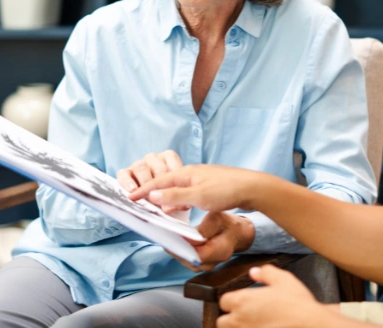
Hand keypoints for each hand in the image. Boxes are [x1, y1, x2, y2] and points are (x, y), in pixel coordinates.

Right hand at [117, 150, 186, 212]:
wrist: (148, 199)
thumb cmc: (167, 195)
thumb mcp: (174, 194)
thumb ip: (174, 198)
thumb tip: (169, 208)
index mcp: (169, 158)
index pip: (173, 163)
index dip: (174, 182)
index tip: (176, 196)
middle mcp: (154, 158)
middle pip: (158, 168)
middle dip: (161, 187)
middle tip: (163, 202)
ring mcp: (139, 164)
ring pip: (141, 167)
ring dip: (145, 183)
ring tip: (148, 196)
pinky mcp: (125, 172)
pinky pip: (124, 174)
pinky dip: (128, 182)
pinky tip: (133, 191)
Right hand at [129, 165, 270, 212]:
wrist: (253, 188)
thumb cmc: (227, 190)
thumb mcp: (198, 196)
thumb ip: (174, 197)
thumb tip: (152, 196)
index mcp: (185, 173)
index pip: (158, 182)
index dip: (143, 190)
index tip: (129, 198)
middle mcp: (191, 174)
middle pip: (166, 184)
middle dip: (152, 194)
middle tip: (138, 204)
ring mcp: (201, 180)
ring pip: (177, 190)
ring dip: (166, 200)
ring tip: (156, 210)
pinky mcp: (209, 188)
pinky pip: (187, 194)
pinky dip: (179, 202)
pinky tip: (180, 209)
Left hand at [168, 211, 255, 271]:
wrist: (236, 235)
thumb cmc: (228, 225)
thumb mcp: (219, 218)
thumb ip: (205, 228)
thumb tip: (188, 238)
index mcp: (221, 251)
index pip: (197, 254)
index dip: (183, 245)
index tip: (170, 234)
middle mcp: (211, 263)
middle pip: (187, 259)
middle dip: (174, 246)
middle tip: (162, 233)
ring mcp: (203, 266)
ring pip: (183, 259)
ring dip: (173, 248)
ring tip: (164, 235)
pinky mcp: (197, 265)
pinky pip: (184, 258)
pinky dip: (176, 249)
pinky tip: (170, 239)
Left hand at [217, 264, 333, 327]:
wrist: (310, 324)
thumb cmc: (296, 302)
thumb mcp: (283, 279)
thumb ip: (265, 273)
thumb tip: (253, 272)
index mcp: (243, 300)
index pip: (223, 301)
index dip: (231, 300)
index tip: (241, 301)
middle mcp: (240, 319)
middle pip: (221, 322)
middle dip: (230, 318)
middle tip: (243, 315)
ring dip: (237, 327)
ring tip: (250, 323)